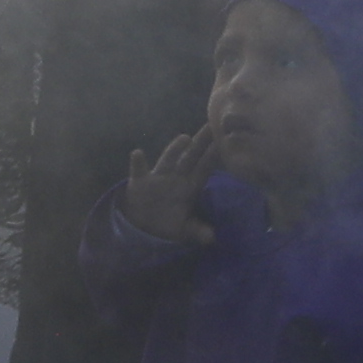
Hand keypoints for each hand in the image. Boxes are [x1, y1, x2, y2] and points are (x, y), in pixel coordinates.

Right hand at [118, 126, 223, 247]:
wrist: (143, 224)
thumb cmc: (168, 221)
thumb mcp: (184, 229)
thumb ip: (198, 230)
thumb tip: (212, 238)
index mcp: (190, 187)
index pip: (205, 168)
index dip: (214, 157)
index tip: (225, 142)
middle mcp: (176, 177)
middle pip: (191, 157)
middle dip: (201, 142)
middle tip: (212, 125)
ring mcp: (158, 177)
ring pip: (168, 159)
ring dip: (175, 149)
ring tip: (185, 138)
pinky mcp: (140, 182)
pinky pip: (138, 171)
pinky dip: (137, 163)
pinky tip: (138, 154)